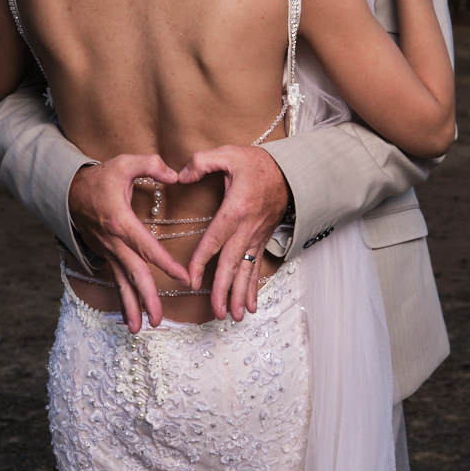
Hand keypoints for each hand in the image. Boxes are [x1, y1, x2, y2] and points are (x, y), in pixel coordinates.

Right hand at [68, 155, 189, 333]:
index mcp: (121, 222)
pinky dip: (123, 300)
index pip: (147, 247)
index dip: (167, 264)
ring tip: (140, 329)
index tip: (185, 278)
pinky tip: (129, 318)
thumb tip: (174, 174)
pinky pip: (117, 280)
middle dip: (146, 298)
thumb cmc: (101, 177)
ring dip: (130, 307)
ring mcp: (109, 251)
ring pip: (122, 282)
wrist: (69, 191)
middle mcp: (114, 242)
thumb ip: (151, 165)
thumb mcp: (124, 162)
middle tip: (157, 320)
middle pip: (133, 274)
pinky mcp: (107, 255)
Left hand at [178, 145, 289, 322]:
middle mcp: (247, 228)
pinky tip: (250, 306)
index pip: (215, 240)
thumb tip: (180, 175)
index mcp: (236, 209)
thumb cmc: (256, 163)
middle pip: (232, 263)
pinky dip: (253, 288)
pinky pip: (256, 267)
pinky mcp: (261, 240)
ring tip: (233, 316)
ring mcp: (256, 237)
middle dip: (224, 289)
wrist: (290, 172)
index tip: (191, 280)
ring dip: (240, 295)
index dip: (201, 261)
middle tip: (218, 312)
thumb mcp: (228, 153)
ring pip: (246, 270)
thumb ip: (202, 162)